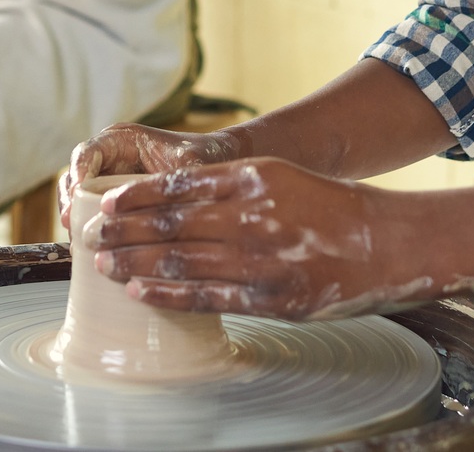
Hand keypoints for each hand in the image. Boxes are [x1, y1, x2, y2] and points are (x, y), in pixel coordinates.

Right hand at [59, 121, 246, 233]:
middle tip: (71, 224)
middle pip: (74, 176)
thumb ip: (178, 175)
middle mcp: (109, 158)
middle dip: (69, 201)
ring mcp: (108, 181)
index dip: (78, 171)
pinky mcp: (113, 204)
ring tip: (77, 242)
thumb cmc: (203, 156)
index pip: (88, 151)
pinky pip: (91, 215)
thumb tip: (167, 199)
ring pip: (77, 198)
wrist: (215, 165)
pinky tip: (92, 251)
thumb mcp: (192, 163)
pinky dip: (88, 230)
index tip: (78, 193)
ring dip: (74, 218)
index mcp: (122, 140)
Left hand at [94, 157, 433, 320]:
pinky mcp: (269, 298)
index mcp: (252, 177)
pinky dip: (167, 294)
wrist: (383, 243)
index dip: (136, 199)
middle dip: (124, 233)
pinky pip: (205, 297)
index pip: (178, 187)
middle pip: (171, 225)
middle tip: (89, 238)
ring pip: (181, 262)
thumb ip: (228, 182)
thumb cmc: (326, 206)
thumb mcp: (278, 175)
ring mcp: (260, 259)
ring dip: (135, 263)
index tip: (106, 205)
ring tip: (104, 265)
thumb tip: (170, 195)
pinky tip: (140, 291)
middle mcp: (252, 215)